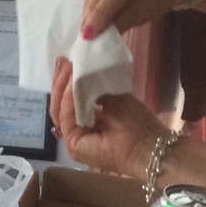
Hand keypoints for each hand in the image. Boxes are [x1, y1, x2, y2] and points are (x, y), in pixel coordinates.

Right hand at [50, 58, 165, 174]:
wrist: (146, 145)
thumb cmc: (136, 122)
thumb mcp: (113, 97)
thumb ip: (93, 89)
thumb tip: (77, 73)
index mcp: (89, 120)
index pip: (70, 101)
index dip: (67, 82)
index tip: (69, 61)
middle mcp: (78, 129)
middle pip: (60, 106)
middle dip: (60, 82)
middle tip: (63, 61)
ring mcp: (73, 138)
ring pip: (59, 112)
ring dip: (61, 88)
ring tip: (67, 68)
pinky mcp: (73, 144)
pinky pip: (66, 118)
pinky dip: (67, 100)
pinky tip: (72, 83)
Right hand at [79, 0, 196, 37]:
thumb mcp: (151, 11)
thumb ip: (129, 19)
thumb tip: (103, 33)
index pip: (136, 0)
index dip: (115, 18)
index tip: (98, 37)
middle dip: (99, 11)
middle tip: (85, 32)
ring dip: (91, 5)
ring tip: (83, 24)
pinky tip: (86, 11)